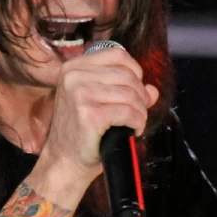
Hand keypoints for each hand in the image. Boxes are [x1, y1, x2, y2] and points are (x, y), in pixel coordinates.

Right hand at [34, 47, 158, 198]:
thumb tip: (152, 89)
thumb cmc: (82, 133)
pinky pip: (129, 112)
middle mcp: (74, 76)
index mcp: (73, 67)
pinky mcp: (90, 114)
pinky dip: (138, 123)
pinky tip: (132, 131)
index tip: (135, 91)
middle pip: (128, 75)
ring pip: (131, 94)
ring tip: (134, 124)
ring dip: (140, 112)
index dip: (135, 71)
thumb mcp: (98, 103)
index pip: (117, 54)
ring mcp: (80, 94)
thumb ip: (125, 90)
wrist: (64, 162)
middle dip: (140, 96)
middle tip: (136, 114)